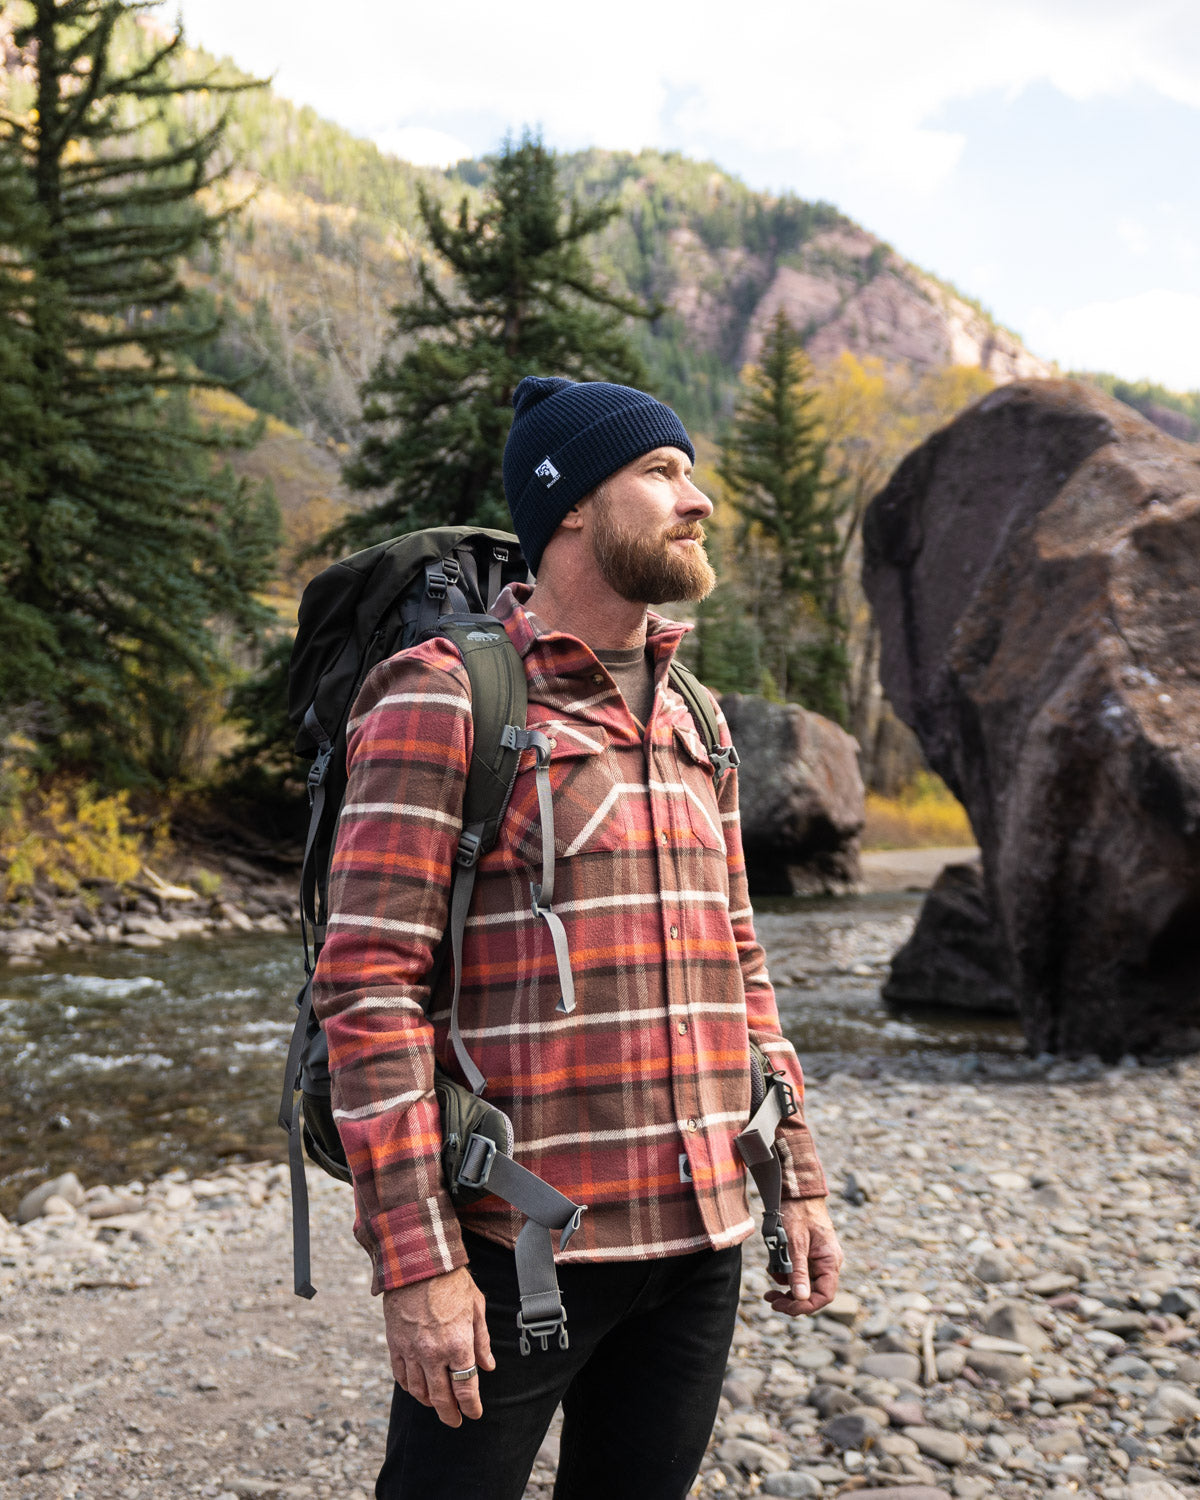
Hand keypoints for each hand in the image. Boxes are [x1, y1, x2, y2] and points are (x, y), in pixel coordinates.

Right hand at [382, 1267, 495, 1426]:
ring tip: (438, 1405)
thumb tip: (488, 1366)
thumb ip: (481, 1340)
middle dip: (451, 1414)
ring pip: (419, 1391)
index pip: (466, 1389)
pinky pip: (401, 1377)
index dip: (472, 1407)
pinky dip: (410, 1388)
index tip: (475, 1414)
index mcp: (458, 1344)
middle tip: (456, 1421)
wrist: (418, 1263)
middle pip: (442, 1398)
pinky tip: (417, 1388)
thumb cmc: (451, 1281)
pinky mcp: (395, 1345)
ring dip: (430, 1403)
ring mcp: (411, 1351)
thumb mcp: (476, 1307)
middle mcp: (434, 1353)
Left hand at [764, 1198, 842, 1316]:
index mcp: (830, 1261)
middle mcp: (826, 1263)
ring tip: (770, 1272)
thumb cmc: (798, 1212)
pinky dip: (783, 1272)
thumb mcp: (796, 1243)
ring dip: (784, 1284)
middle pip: (812, 1292)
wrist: (795, 1191)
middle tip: (770, 1299)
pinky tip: (772, 1264)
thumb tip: (801, 1298)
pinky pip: (796, 1271)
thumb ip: (799, 1271)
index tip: (785, 1307)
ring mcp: (816, 1259)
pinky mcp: (806, 1255)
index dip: (805, 1306)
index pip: (824, 1295)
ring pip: (802, 1283)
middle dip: (791, 1299)